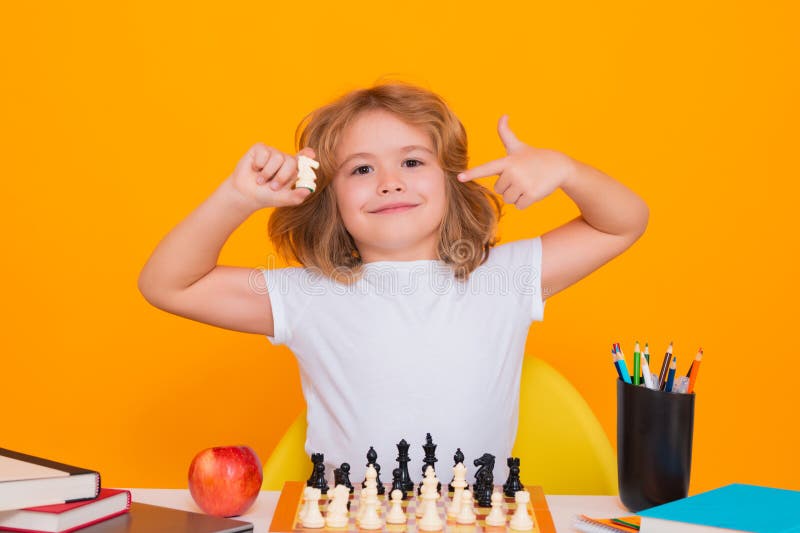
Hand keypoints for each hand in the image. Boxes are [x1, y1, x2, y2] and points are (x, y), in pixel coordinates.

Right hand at [228, 143, 315, 209]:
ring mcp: (272, 152)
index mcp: (293, 169)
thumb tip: (308, 191)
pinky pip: (263, 153)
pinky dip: (258, 165)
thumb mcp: (283, 199)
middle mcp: (284, 158)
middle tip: (273, 187)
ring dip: (267, 173)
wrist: (246, 194)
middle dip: (281, 177)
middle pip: (291, 161)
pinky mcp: (260, 148)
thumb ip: (296, 196)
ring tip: (260, 180)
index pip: (304, 158)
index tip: (311, 155)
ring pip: (277, 157)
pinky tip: (254, 169)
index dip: (307, 155)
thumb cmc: (266, 195)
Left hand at [457, 115, 573, 209]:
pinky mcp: (531, 194)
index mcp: (507, 161)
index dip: (472, 173)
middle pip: (499, 189)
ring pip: (508, 199)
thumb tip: (503, 115)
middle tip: (522, 177)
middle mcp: (513, 172)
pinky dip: (526, 202)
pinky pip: (519, 206)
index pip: (486, 168)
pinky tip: (533, 190)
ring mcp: (522, 183)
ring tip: (528, 183)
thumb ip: (506, 133)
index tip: (459, 178)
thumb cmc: (534, 157)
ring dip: (517, 195)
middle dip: (509, 186)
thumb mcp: (518, 146)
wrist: (559, 166)